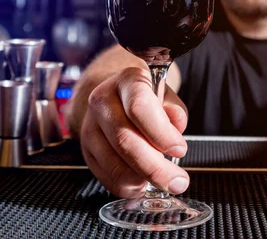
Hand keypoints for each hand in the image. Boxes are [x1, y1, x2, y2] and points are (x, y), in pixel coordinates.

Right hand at [81, 67, 189, 198]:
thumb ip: (175, 110)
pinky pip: (105, 176)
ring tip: (164, 181)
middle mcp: (102, 101)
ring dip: (142, 179)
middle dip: (155, 167)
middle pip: (125, 140)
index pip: (139, 107)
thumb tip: (176, 127)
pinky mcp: (86, 150)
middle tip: (177, 180)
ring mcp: (90, 126)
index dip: (161, 133)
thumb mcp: (166, 94)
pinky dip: (128, 186)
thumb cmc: (145, 97)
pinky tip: (143, 183)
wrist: (114, 97)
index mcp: (127, 81)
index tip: (179, 149)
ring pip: (114, 163)